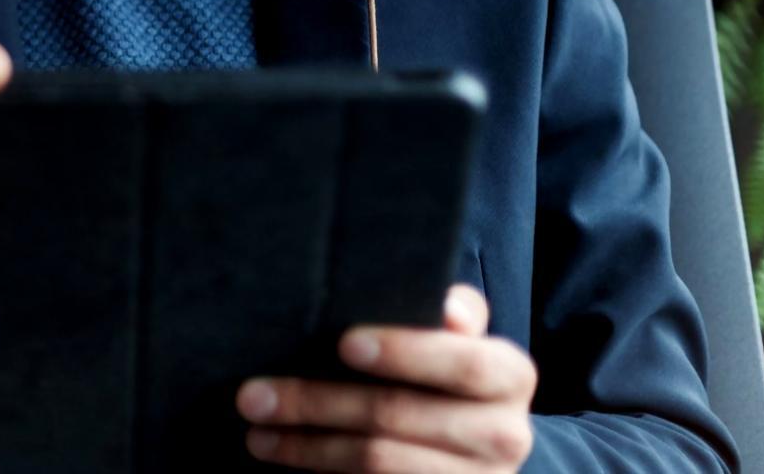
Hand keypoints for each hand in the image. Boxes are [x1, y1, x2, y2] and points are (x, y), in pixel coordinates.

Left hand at [235, 284, 535, 470]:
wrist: (474, 452)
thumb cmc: (446, 375)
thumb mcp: (457, 340)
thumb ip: (451, 314)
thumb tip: (444, 307)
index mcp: (510, 376)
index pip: (463, 362)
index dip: (405, 352)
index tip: (344, 343)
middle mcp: (505, 435)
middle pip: (399, 415)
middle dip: (318, 401)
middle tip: (253, 395)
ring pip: (378, 461)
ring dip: (307, 446)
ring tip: (258, 431)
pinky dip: (324, 473)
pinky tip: (289, 459)